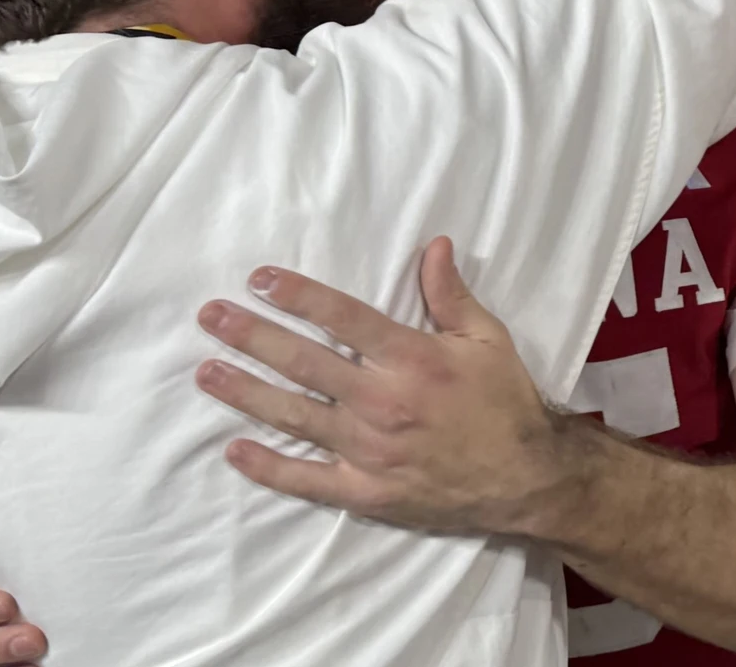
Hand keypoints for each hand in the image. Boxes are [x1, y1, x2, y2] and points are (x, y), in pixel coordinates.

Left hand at [195, 237, 577, 536]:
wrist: (529, 480)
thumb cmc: (507, 403)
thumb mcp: (487, 340)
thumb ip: (451, 295)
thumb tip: (433, 244)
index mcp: (412, 359)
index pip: (342, 318)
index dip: (297, 295)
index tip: (259, 279)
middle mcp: (383, 402)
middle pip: (304, 363)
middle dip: (252, 336)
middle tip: (211, 316)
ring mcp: (370, 451)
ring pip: (295, 417)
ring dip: (247, 392)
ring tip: (206, 372)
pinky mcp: (366, 492)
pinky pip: (307, 480)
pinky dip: (269, 468)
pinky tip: (235, 450)